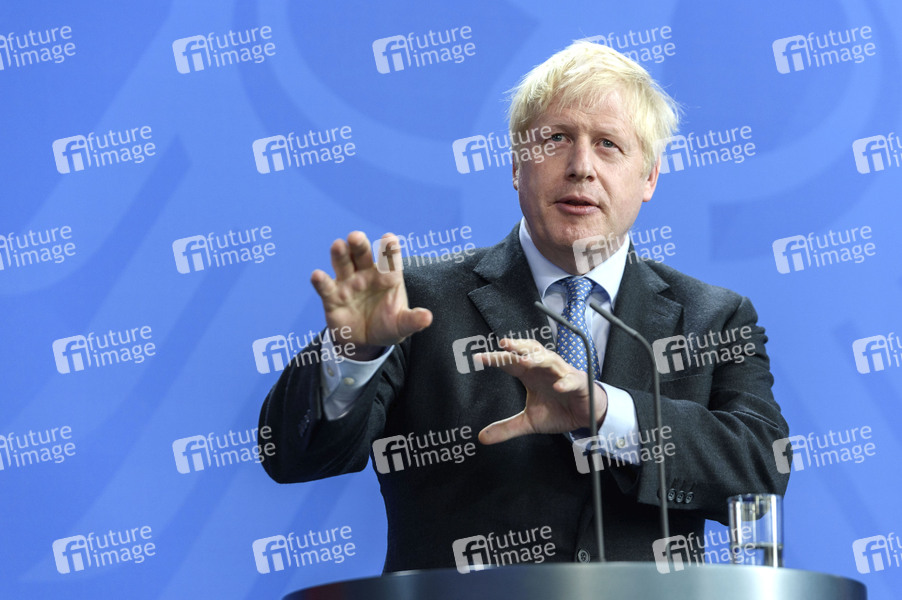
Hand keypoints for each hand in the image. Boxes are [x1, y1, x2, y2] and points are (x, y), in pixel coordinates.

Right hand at [310, 232, 431, 360]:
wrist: (364, 342)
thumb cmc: (387, 326)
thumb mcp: (402, 325)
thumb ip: (413, 320)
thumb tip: (428, 318)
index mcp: (387, 276)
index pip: (389, 259)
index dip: (389, 249)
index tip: (390, 239)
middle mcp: (366, 274)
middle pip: (362, 255)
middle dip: (359, 245)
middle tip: (356, 236)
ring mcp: (348, 283)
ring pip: (343, 264)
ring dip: (340, 255)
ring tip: (338, 245)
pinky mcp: (332, 297)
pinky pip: (326, 287)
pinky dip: (320, 281)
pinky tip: (317, 276)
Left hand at [477, 338, 606, 443]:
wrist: (585, 415)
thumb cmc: (557, 410)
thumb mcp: (529, 421)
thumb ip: (506, 428)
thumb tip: (481, 438)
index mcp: (530, 374)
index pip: (510, 363)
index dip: (496, 359)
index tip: (478, 358)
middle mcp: (544, 369)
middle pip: (530, 352)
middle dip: (518, 347)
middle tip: (503, 344)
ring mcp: (562, 374)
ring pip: (550, 360)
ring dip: (538, 359)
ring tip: (525, 362)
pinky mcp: (579, 384)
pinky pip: (572, 380)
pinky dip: (565, 382)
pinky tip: (558, 386)